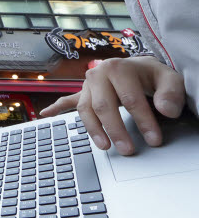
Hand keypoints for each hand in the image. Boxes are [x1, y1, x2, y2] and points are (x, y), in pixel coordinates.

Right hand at [41, 56, 185, 154]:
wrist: (139, 67)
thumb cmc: (153, 76)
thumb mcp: (170, 80)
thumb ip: (171, 93)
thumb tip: (165, 110)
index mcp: (119, 68)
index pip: (130, 99)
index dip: (143, 121)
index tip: (153, 139)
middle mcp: (98, 74)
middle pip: (103, 106)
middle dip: (115, 130)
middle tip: (128, 149)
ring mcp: (88, 84)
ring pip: (85, 109)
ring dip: (93, 129)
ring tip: (103, 146)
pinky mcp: (83, 93)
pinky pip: (68, 101)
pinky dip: (57, 108)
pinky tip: (46, 114)